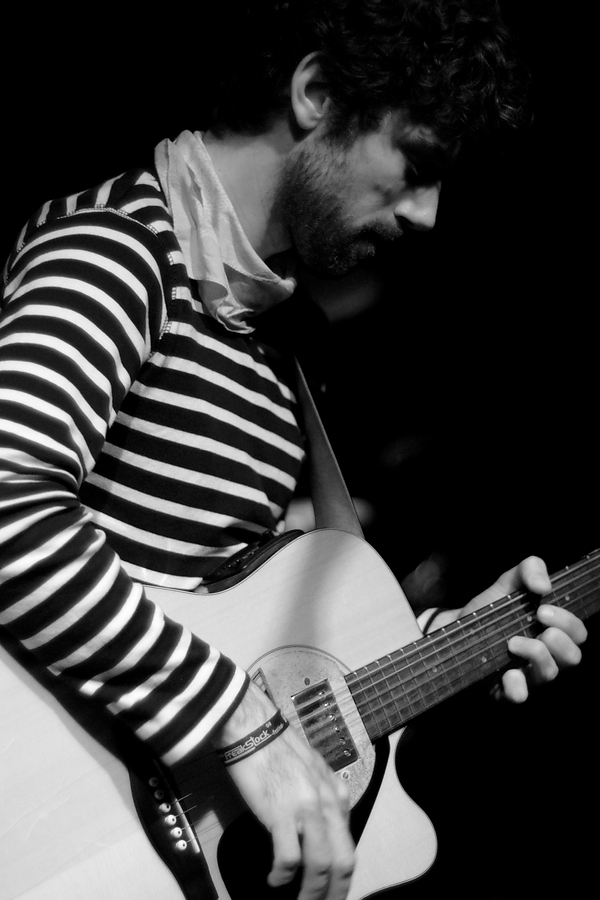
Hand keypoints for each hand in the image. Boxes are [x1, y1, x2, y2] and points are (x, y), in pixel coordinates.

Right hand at [214, 683, 354, 898]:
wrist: (252, 728)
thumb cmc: (276, 746)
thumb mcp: (312, 768)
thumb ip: (323, 794)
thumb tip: (325, 823)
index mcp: (336, 793)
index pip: (348, 843)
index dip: (341, 873)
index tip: (331, 887)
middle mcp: (328, 803)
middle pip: (344, 861)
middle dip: (336, 892)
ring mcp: (307, 809)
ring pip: (321, 866)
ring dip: (311, 892)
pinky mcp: (282, 814)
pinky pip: (289, 858)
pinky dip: (282, 876)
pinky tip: (274, 880)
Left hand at [461, 556, 587, 701]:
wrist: (456, 630)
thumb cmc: (491, 610)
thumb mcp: (508, 583)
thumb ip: (529, 570)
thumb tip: (543, 585)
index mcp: (552, 631)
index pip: (578, 633)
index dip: (568, 622)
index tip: (542, 609)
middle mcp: (546, 656)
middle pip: (573, 657)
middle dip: (560, 640)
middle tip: (536, 622)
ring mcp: (528, 675)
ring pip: (550, 674)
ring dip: (535, 654)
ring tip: (512, 641)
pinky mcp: (506, 690)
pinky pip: (521, 696)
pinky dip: (517, 686)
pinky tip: (508, 673)